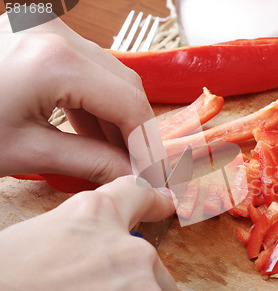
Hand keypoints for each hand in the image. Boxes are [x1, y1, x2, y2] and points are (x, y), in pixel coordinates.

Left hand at [0, 14, 154, 183]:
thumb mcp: (25, 152)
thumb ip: (89, 163)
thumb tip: (132, 177)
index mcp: (56, 62)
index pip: (130, 104)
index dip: (148, 145)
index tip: (155, 175)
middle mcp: (58, 35)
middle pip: (126, 85)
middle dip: (137, 132)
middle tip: (141, 169)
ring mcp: (48, 29)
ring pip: (110, 76)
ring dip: (118, 119)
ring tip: (121, 157)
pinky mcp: (39, 36)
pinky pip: (85, 70)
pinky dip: (95, 104)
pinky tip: (98, 134)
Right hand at [0, 176, 183, 290]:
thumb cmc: (4, 283)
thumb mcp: (42, 237)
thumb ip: (84, 237)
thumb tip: (96, 253)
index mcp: (97, 215)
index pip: (138, 195)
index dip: (154, 200)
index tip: (167, 202)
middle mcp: (130, 248)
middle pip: (154, 267)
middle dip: (135, 284)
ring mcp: (142, 288)